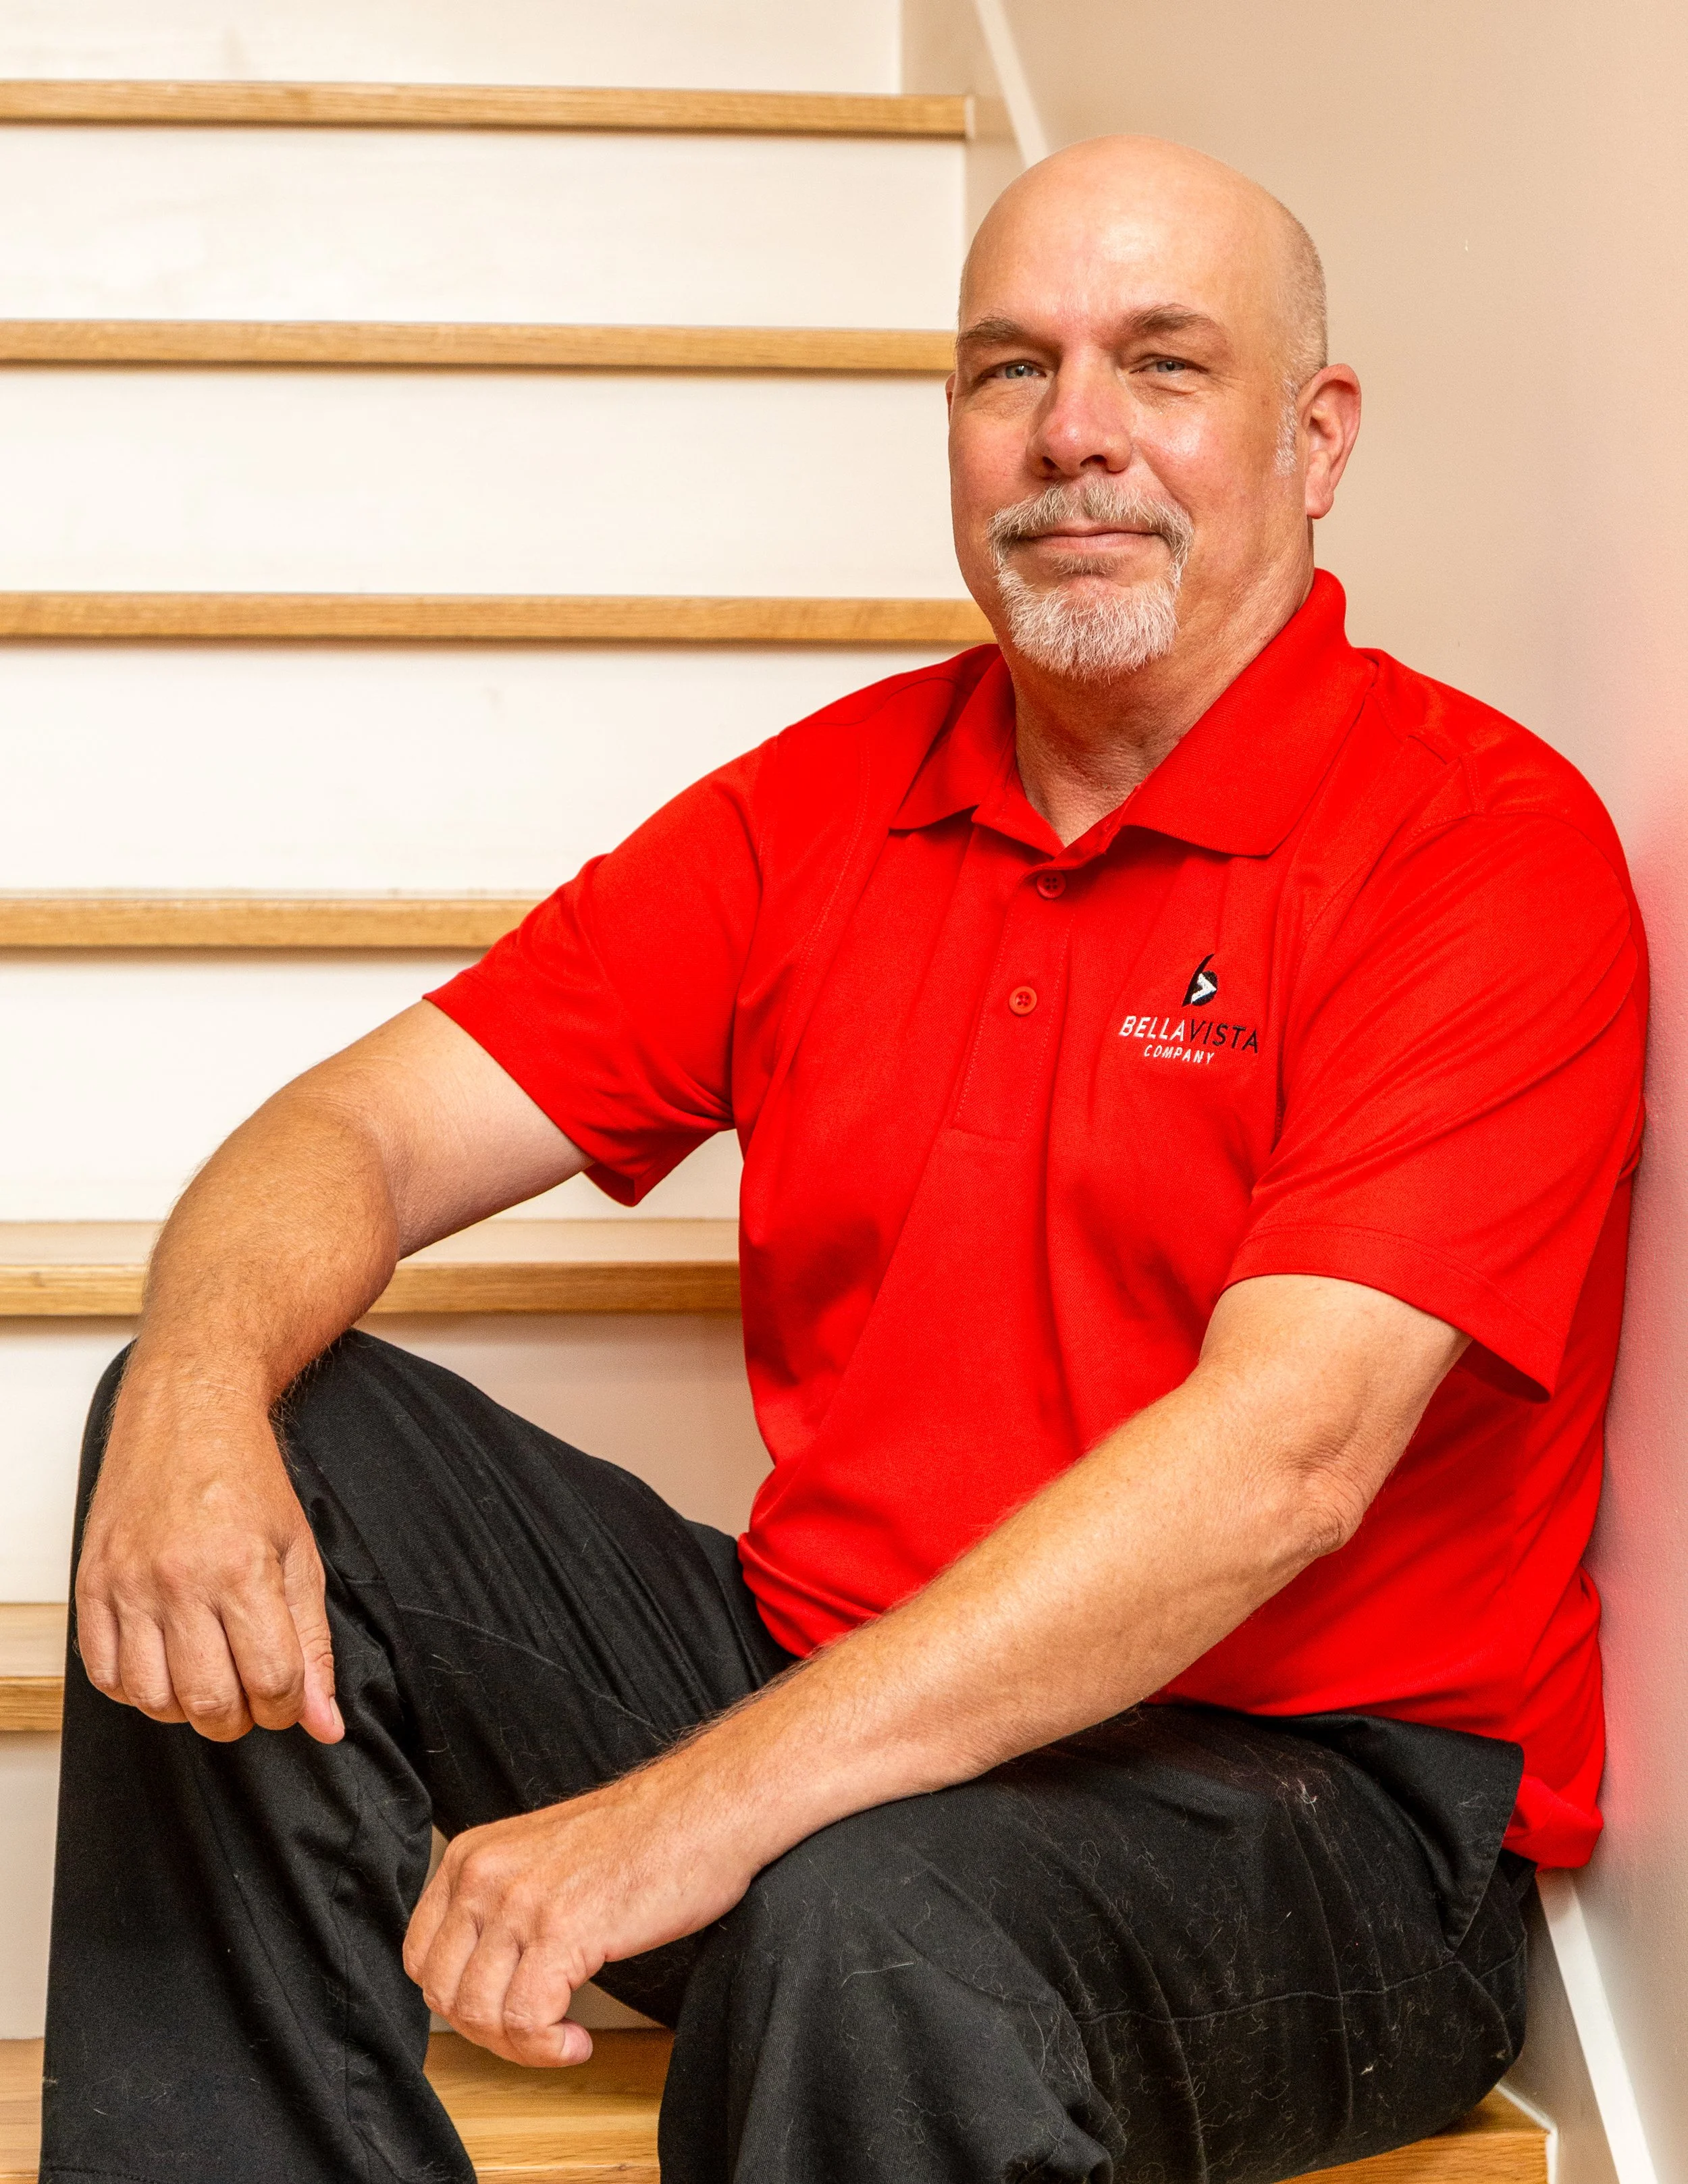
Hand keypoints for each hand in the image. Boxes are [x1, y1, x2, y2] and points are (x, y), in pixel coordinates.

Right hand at [75, 1365, 343, 1744]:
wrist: (187, 1415)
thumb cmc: (247, 1479)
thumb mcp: (299, 1554)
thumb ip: (314, 1643)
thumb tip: (327, 1723)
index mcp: (241, 1569)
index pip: (271, 1680)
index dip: (291, 1706)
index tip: (292, 1695)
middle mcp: (179, 1581)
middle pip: (209, 1703)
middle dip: (242, 1718)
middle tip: (253, 1693)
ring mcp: (128, 1584)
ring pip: (153, 1699)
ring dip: (188, 1709)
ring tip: (211, 1677)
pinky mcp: (92, 1585)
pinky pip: (102, 1674)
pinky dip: (136, 1688)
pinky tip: (164, 1664)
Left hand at [404, 1766, 754, 2066]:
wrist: (704, 1810)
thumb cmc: (640, 1839)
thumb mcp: (540, 1860)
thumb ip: (499, 1904)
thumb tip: (477, 1979)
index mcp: (472, 1856)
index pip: (420, 1957)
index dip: (458, 2000)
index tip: (500, 2011)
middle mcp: (485, 1874)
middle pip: (443, 1994)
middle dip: (486, 2032)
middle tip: (535, 2033)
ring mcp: (520, 1901)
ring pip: (480, 2016)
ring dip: (521, 2048)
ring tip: (560, 2038)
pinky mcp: (562, 1931)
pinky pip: (526, 2023)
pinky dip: (548, 2048)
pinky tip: (577, 2040)